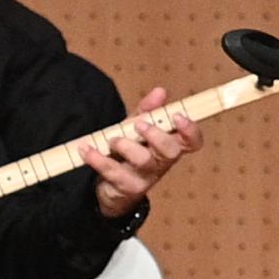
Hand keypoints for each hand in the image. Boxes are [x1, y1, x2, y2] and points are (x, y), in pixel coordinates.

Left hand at [86, 91, 198, 218]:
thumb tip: (160, 91)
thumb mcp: (138, 128)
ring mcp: (146, 176)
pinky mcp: (126, 186)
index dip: (190, 130)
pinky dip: (98, 159)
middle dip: (156, 135)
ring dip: (126, 146)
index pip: (192, 141)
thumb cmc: (130, 152)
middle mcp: (162, 162)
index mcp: (170, 146)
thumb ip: (148, 110)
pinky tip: (87, 149)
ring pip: (143, 161)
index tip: (177, 116)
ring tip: (112, 139)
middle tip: (139, 124)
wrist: (112, 187)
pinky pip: (114, 172)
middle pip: (171, 151)